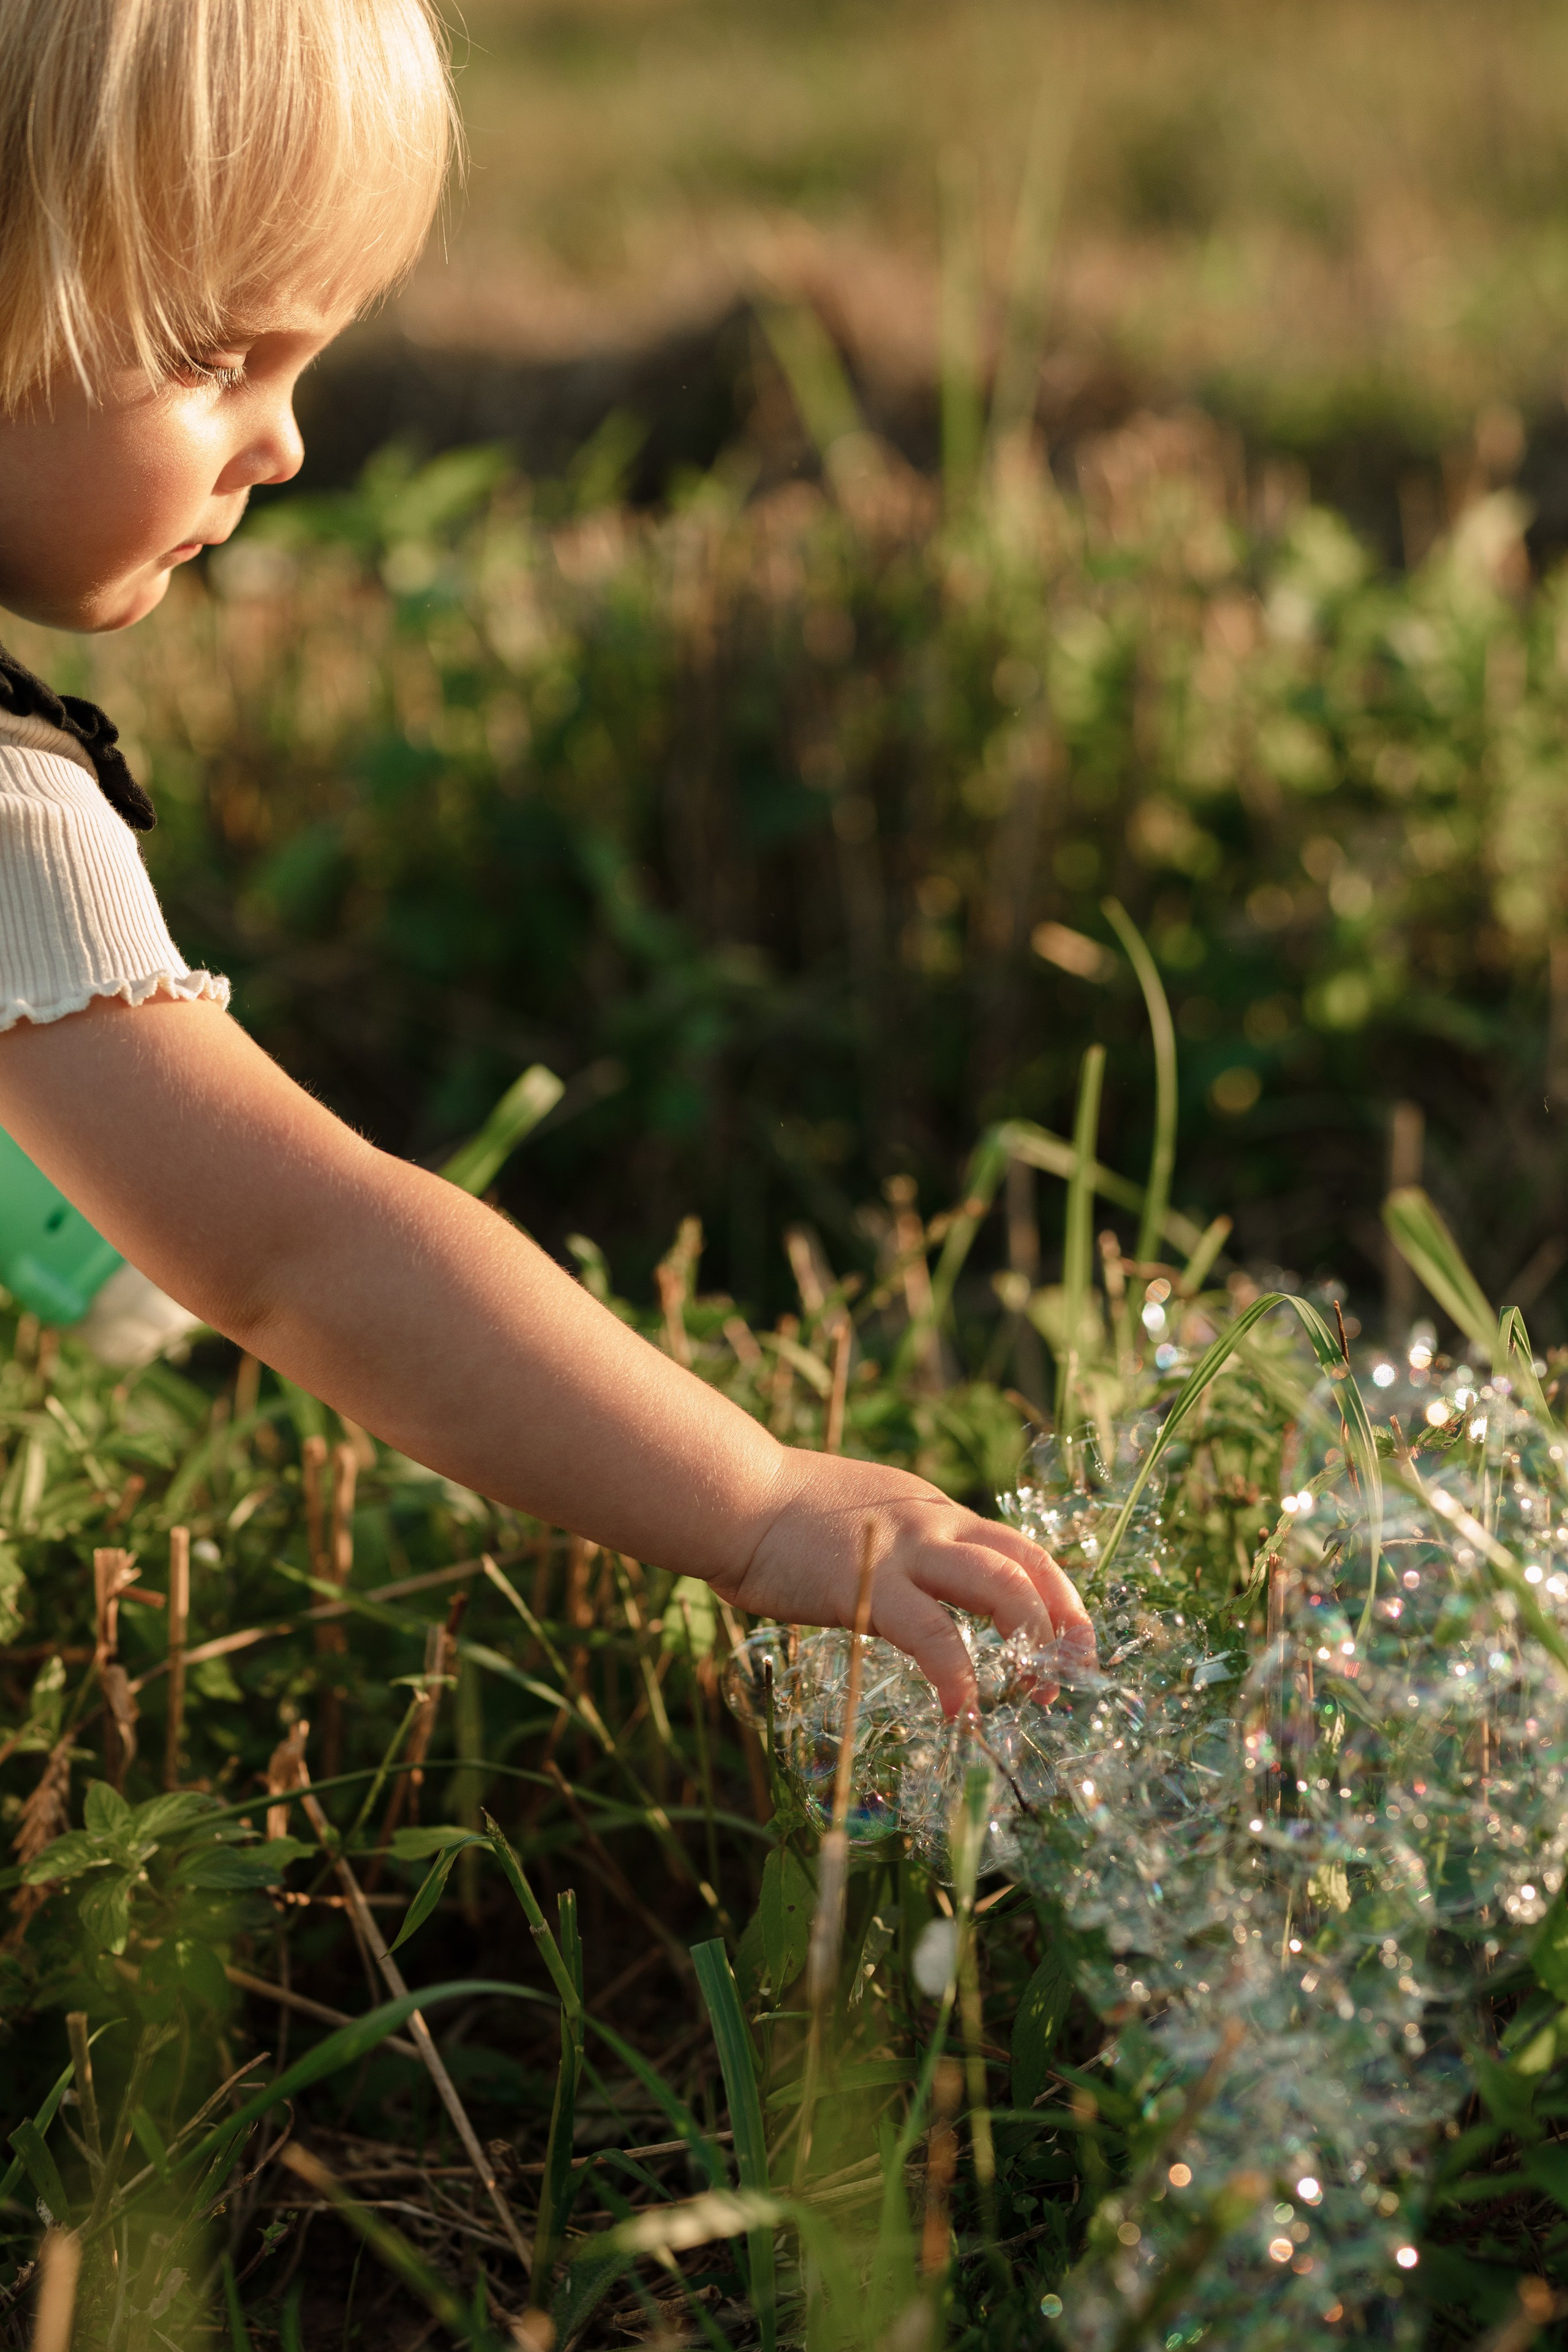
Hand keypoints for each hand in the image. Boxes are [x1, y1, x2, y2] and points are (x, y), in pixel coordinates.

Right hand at [716, 1449, 1095, 1715]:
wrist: (735, 1497)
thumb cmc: (785, 1519)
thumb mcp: (866, 1524)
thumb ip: (904, 1553)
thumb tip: (925, 1595)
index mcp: (937, 1513)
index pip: (1022, 1551)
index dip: (1059, 1599)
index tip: (1070, 1646)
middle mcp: (936, 1523)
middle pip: (1031, 1566)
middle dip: (1064, 1625)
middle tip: (1068, 1680)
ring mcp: (907, 1551)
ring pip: (1003, 1589)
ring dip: (1031, 1645)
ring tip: (1032, 1697)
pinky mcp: (872, 1586)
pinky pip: (936, 1636)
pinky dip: (960, 1678)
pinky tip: (964, 1713)